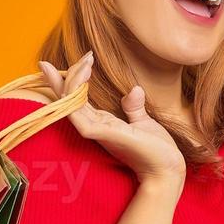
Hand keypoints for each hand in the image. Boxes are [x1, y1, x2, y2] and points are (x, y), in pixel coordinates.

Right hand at [39, 52, 186, 187]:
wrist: (168, 168)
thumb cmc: (157, 150)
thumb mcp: (144, 122)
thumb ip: (134, 107)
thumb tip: (134, 89)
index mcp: (102, 123)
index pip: (76, 101)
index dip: (65, 82)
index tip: (55, 64)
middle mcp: (94, 127)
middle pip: (67, 100)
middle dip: (66, 76)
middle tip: (84, 55)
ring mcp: (95, 131)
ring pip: (70, 104)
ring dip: (74, 80)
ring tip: (86, 62)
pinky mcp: (101, 134)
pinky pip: (78, 115)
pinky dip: (75, 95)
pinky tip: (84, 77)